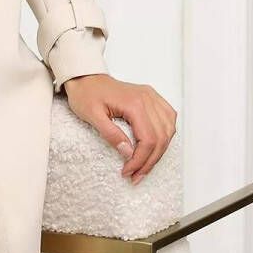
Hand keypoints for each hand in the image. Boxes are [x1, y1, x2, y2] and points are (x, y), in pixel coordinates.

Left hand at [62, 73, 177, 184]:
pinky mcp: (151, 97)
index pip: (148, 139)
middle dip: (149, 161)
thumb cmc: (85, 94)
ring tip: (144, 166)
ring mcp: (151, 96)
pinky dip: (166, 135)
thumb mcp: (91, 115)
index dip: (140, 160)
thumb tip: (128, 153)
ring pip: (168, 130)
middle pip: (161, 138)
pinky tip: (157, 145)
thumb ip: (111, 134)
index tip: (128, 172)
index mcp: (134, 103)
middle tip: (136, 176)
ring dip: (159, 151)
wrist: (84, 77)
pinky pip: (168, 118)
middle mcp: (147, 98)